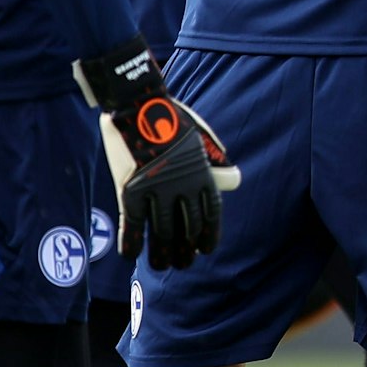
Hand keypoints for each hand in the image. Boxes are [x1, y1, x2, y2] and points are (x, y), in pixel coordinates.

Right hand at [75, 38, 240, 269]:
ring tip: (161, 265)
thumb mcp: (202, 137)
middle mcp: (182, 187)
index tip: (204, 250)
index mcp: (202, 174)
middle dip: (185, 251)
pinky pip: (132, 228)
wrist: (137, 101)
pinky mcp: (130, 191)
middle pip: (186, 231)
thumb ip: (217, 162)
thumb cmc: (170, 117)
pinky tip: (131, 254)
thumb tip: (236, 181)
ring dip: (162, 255)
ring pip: (161, 236)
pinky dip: (131, 245)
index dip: (208, 237)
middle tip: (182, 262)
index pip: (210, 216)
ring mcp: (155, 191)